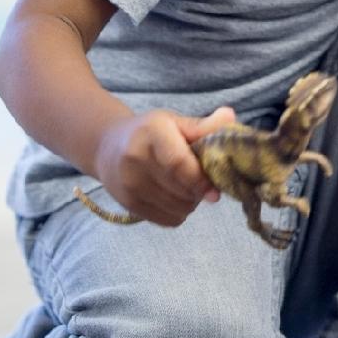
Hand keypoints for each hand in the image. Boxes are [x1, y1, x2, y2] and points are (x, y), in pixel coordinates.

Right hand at [92, 106, 236, 224]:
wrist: (107, 147)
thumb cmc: (149, 132)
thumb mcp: (174, 122)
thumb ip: (203, 125)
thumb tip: (230, 117)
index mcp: (151, 132)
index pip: (179, 164)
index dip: (201, 180)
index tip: (215, 190)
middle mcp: (135, 159)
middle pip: (181, 189)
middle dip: (199, 190)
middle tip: (201, 180)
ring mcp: (129, 185)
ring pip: (178, 208)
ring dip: (190, 202)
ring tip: (186, 186)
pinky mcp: (129, 205)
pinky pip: (168, 220)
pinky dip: (179, 212)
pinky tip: (174, 197)